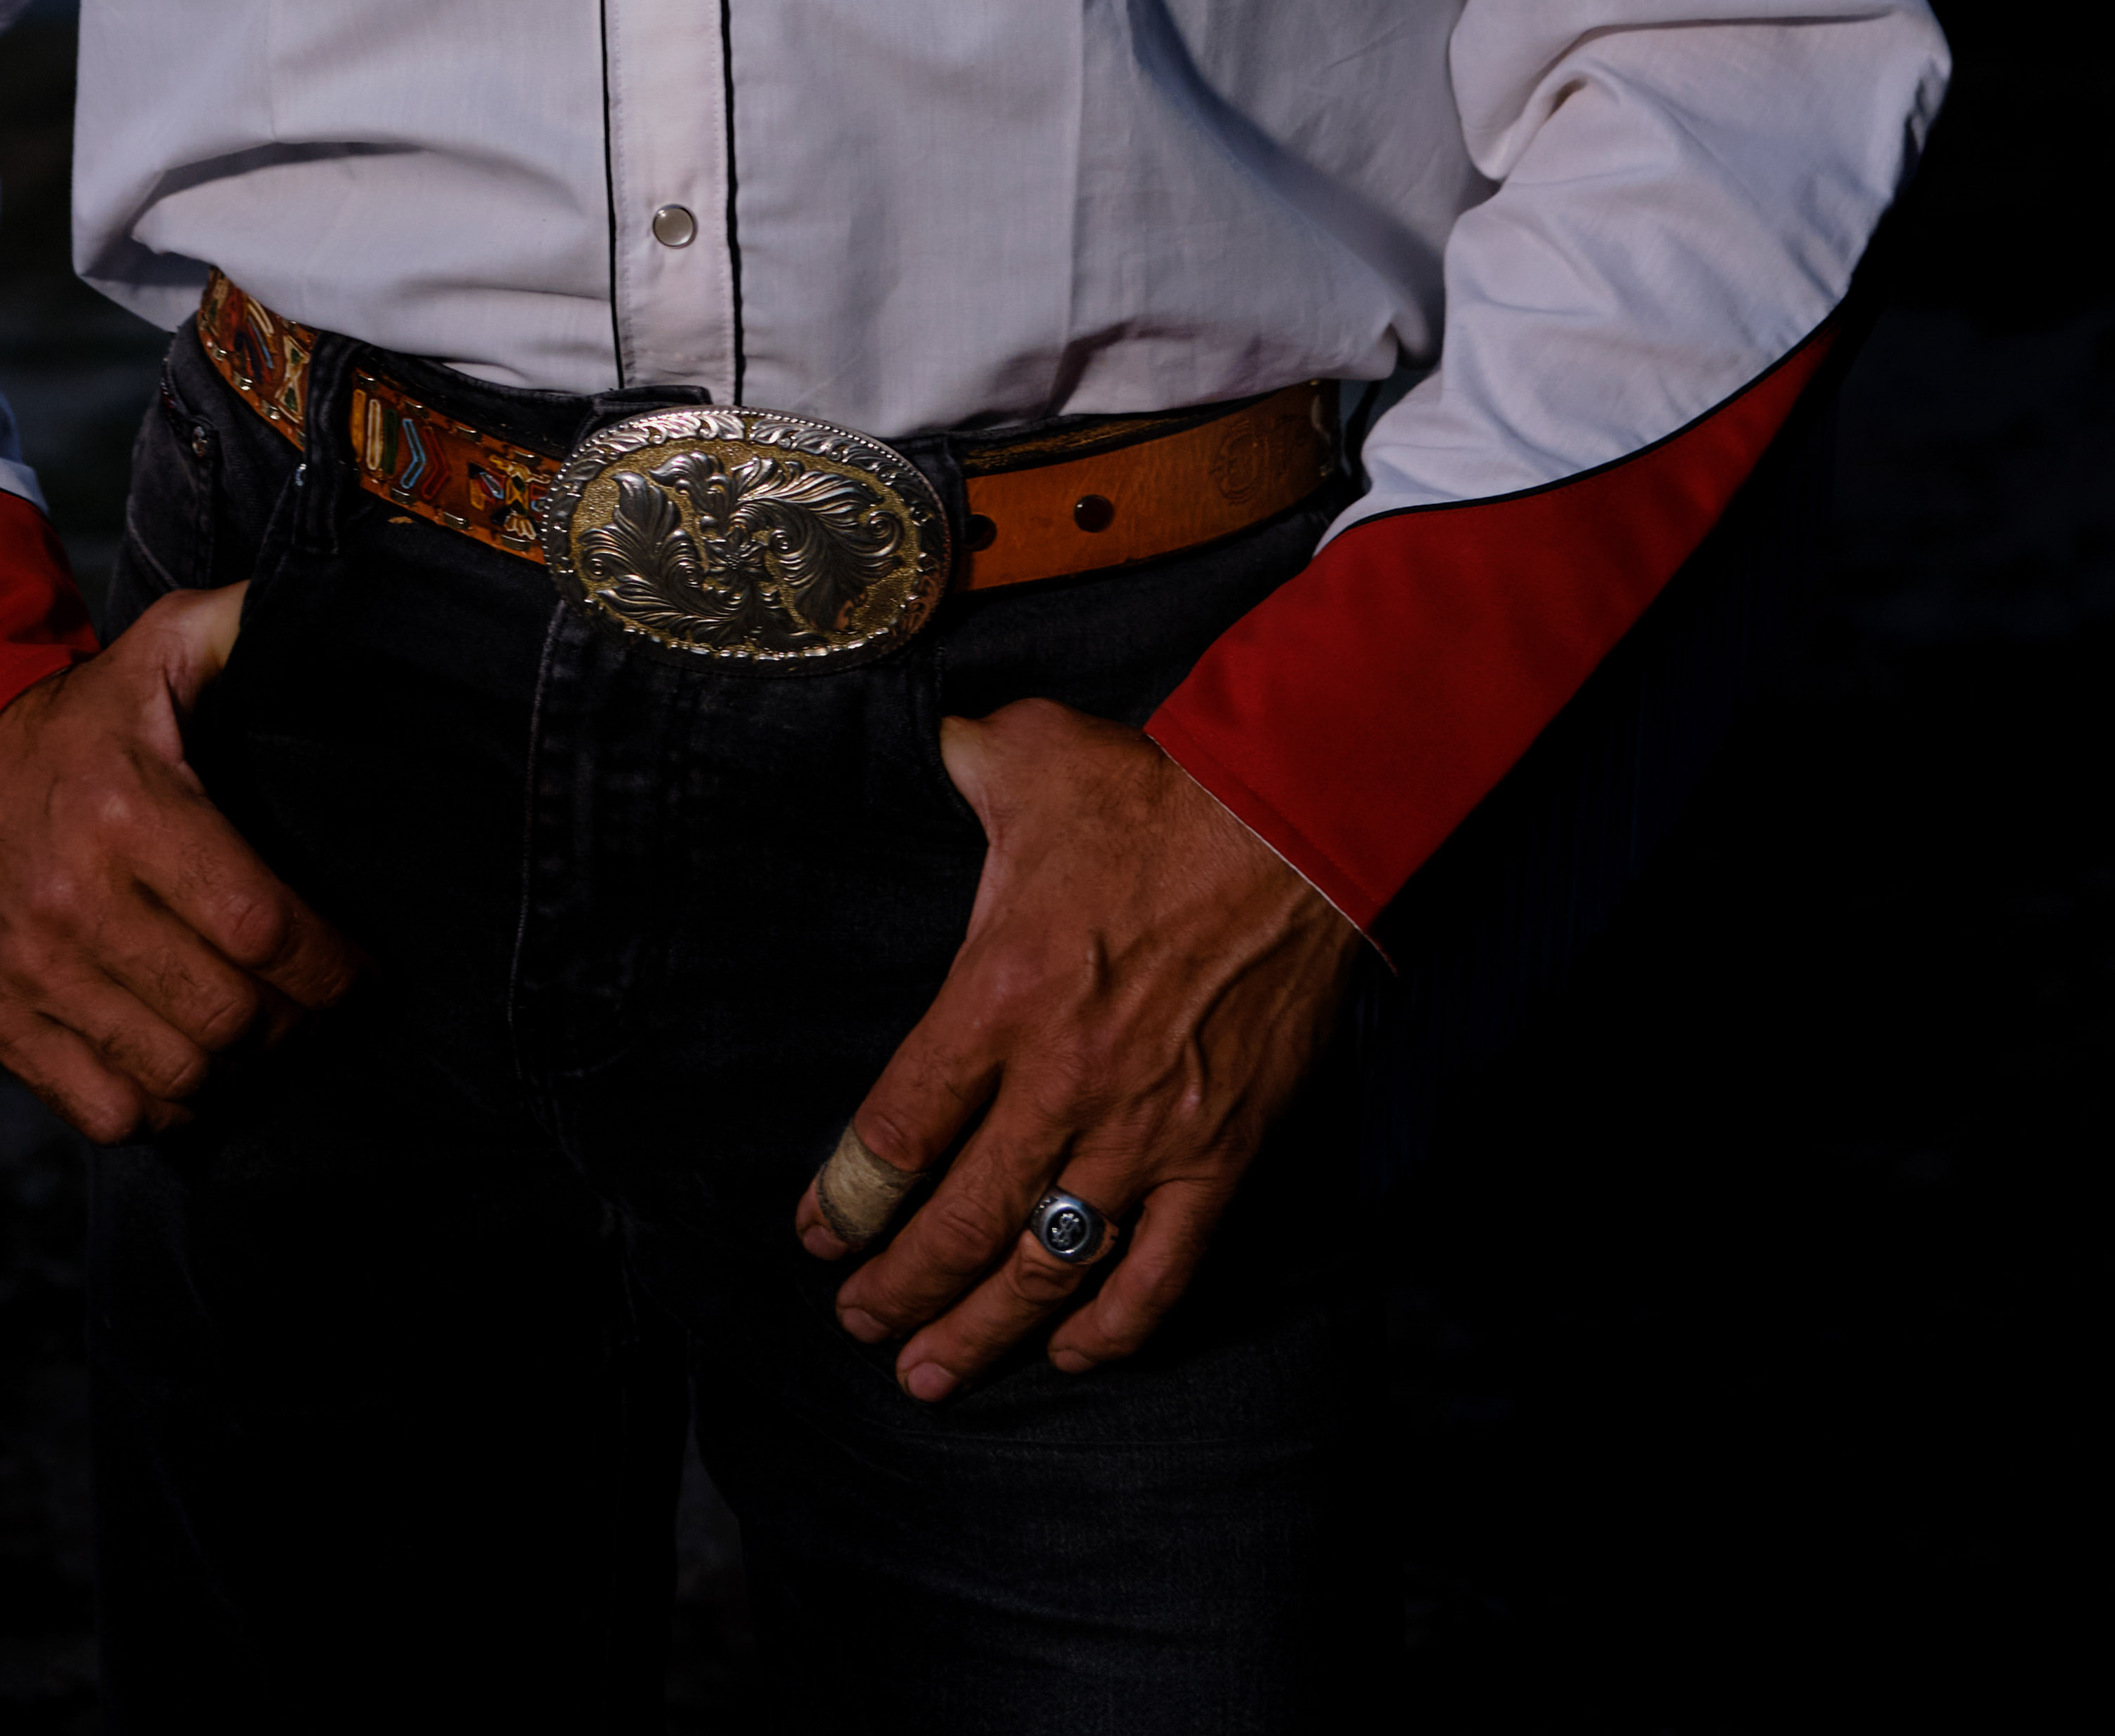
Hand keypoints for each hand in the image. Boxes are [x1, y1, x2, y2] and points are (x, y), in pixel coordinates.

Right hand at [0, 585, 358, 1141]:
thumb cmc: (84, 716)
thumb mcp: (158, 648)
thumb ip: (239, 625)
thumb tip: (313, 612)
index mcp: (129, 811)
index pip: (259, 926)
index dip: (330, 968)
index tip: (363, 972)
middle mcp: (74, 900)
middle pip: (226, 1015)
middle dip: (296, 1025)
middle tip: (321, 1008)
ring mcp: (32, 970)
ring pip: (173, 1074)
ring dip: (237, 1071)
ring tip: (265, 1038)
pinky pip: (103, 1110)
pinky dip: (161, 1107)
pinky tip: (189, 1069)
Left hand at [795, 701, 1360, 1397]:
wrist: (1297, 827)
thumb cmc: (1158, 792)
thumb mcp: (1035, 755)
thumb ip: (970, 761)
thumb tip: (939, 740)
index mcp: (998, 994)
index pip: (899, 1129)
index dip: (847, 1199)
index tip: (817, 1236)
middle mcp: (1062, 1080)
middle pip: (959, 1221)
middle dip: (898, 1288)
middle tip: (859, 1327)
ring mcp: (1146, 1130)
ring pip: (1047, 1264)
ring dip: (982, 1330)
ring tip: (930, 1374)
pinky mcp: (1222, 1155)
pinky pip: (1162, 1271)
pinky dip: (1115, 1327)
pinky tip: (1072, 1351)